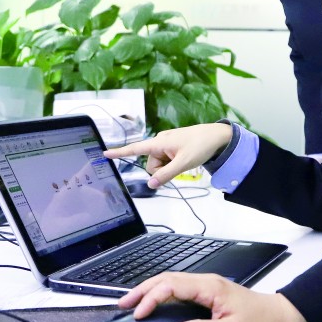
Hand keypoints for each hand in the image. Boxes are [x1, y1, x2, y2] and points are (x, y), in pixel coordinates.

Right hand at [104, 123, 232, 187]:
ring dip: (169, 167)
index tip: (104, 153)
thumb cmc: (201, 145)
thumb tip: (150, 184)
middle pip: (150, 165)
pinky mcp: (172, 147)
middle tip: (180, 165)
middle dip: (161, 170)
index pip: (135, 148)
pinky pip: (166, 161)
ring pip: (159, 164)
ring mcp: (166, 144)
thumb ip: (166, 174)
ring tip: (184, 160)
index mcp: (159, 142)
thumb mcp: (184, 163)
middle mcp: (159, 142)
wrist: (217, 137)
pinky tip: (184, 159)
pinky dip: (172, 164)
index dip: (119, 152)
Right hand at [117, 272, 307, 321]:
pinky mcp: (207, 294)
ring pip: (171, 282)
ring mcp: (206, 286)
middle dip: (142, 290)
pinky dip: (161, 296)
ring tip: (131, 304)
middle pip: (166, 279)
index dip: (151, 298)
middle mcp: (205, 282)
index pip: (171, 285)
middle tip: (122, 305)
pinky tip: (152, 305)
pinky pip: (178, 290)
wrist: (279, 316)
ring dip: (150, 291)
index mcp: (210, 287)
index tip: (138, 315)